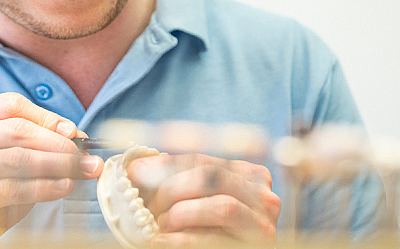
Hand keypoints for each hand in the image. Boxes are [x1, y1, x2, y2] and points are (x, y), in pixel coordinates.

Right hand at [0, 93, 101, 245]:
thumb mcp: (10, 159)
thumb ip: (35, 142)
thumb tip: (75, 136)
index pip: (10, 105)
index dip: (46, 117)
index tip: (73, 132)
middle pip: (15, 130)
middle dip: (58, 143)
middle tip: (86, 156)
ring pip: (17, 158)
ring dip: (58, 165)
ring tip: (82, 172)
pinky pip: (12, 188)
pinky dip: (44, 187)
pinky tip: (63, 187)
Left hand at [127, 154, 280, 247]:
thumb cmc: (210, 230)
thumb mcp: (198, 200)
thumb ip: (178, 180)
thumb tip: (136, 165)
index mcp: (249, 175)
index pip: (202, 160)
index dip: (165, 164)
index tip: (135, 171)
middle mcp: (263, 196)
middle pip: (212, 177)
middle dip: (172, 189)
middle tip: (149, 206)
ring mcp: (262, 225)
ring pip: (222, 206)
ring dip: (182, 214)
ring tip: (161, 225)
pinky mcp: (255, 247)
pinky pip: (215, 240)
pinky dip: (182, 240)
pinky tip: (161, 241)